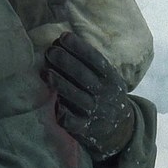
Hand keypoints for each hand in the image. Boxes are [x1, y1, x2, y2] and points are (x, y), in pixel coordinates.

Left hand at [44, 32, 134, 160]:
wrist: (121, 130)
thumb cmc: (106, 96)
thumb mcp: (108, 79)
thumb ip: (91, 64)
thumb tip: (63, 40)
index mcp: (111, 78)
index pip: (96, 60)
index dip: (80, 48)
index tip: (64, 36)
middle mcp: (105, 94)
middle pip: (84, 76)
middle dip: (66, 62)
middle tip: (50, 51)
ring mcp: (95, 112)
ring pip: (77, 97)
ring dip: (61, 84)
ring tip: (46, 72)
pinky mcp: (86, 129)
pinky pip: (74, 122)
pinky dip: (64, 114)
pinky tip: (54, 105)